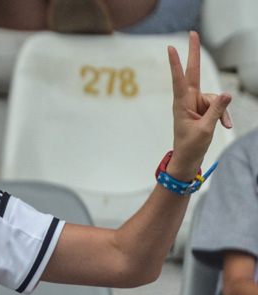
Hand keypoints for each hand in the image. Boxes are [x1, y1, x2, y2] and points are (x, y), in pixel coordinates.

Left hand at [167, 31, 231, 179]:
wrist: (188, 159)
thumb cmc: (191, 146)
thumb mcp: (205, 129)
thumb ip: (216, 111)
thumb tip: (226, 94)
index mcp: (180, 104)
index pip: (179, 80)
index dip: (176, 64)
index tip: (170, 48)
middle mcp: (187, 100)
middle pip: (193, 72)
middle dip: (194, 53)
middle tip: (193, 32)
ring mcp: (196, 103)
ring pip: (215, 98)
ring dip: (221, 112)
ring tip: (221, 126)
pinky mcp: (204, 108)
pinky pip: (218, 106)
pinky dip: (223, 116)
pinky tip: (225, 126)